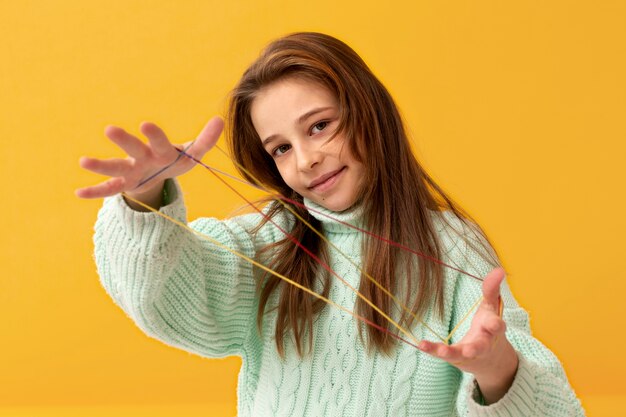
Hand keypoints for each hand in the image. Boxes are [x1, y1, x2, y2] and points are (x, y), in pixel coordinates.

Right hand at [75, 116, 223, 200]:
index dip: (155, 135)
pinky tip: (78, 192)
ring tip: (83, 161)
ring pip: (115, 167)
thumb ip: (205, 140)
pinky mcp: (124, 183)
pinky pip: (108, 189)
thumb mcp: (192, 154)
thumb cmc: (175, 160)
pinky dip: (94, 191)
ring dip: (100, 165)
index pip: (159, 141)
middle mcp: (142, 157)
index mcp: (160, 149)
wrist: (158, 173)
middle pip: (133, 149)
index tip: (146, 124)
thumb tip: (220, 120)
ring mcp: (130, 170)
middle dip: (124, 141)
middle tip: (110, 130)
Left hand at [418, 267, 518, 403]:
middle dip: (477, 347)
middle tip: (470, 350)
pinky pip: (443, 354)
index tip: (495, 324)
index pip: (496, 327)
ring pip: (461, 354)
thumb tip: (500, 269)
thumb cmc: (488, 328)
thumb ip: (492, 289)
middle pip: (481, 346)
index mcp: (493, 330)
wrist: (490, 360)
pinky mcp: (455, 358)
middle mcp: (483, 344)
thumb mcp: (490, 308)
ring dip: (452, 352)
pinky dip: (432, 350)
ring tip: (443, 350)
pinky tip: (421, 344)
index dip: (495, 325)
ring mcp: (468, 353)